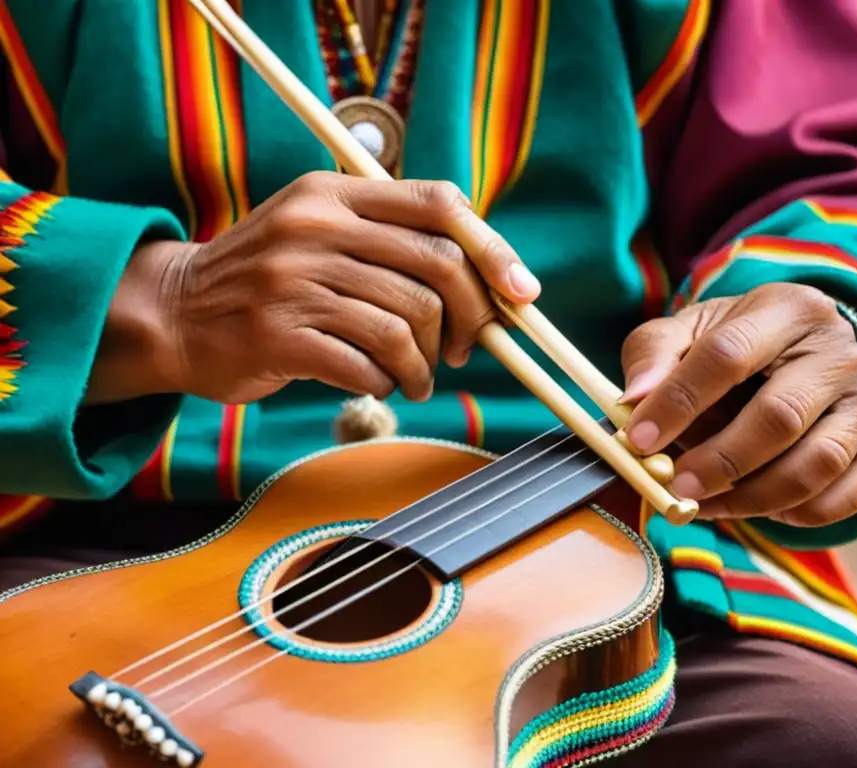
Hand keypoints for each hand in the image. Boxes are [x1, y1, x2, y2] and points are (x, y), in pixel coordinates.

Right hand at [159, 172, 538, 403]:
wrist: (176, 312)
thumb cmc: (271, 277)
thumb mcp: (320, 230)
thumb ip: (392, 240)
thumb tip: (490, 284)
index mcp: (333, 193)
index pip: (438, 204)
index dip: (493, 250)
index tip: (522, 293)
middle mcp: (315, 228)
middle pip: (436, 269)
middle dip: (470, 319)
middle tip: (465, 349)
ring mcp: (293, 281)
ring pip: (406, 325)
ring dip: (427, 363)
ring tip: (418, 376)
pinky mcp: (278, 336)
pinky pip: (366, 365)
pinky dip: (388, 382)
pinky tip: (381, 384)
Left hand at [620, 283, 856, 526]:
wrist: (808, 352)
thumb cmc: (737, 345)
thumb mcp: (691, 331)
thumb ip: (654, 355)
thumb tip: (633, 400)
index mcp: (787, 309)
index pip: (728, 353)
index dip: (678, 401)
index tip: (639, 441)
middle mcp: (840, 351)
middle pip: (778, 416)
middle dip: (719, 460)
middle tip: (675, 485)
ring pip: (815, 464)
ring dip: (752, 497)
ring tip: (705, 504)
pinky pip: (846, 496)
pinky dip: (797, 515)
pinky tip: (759, 506)